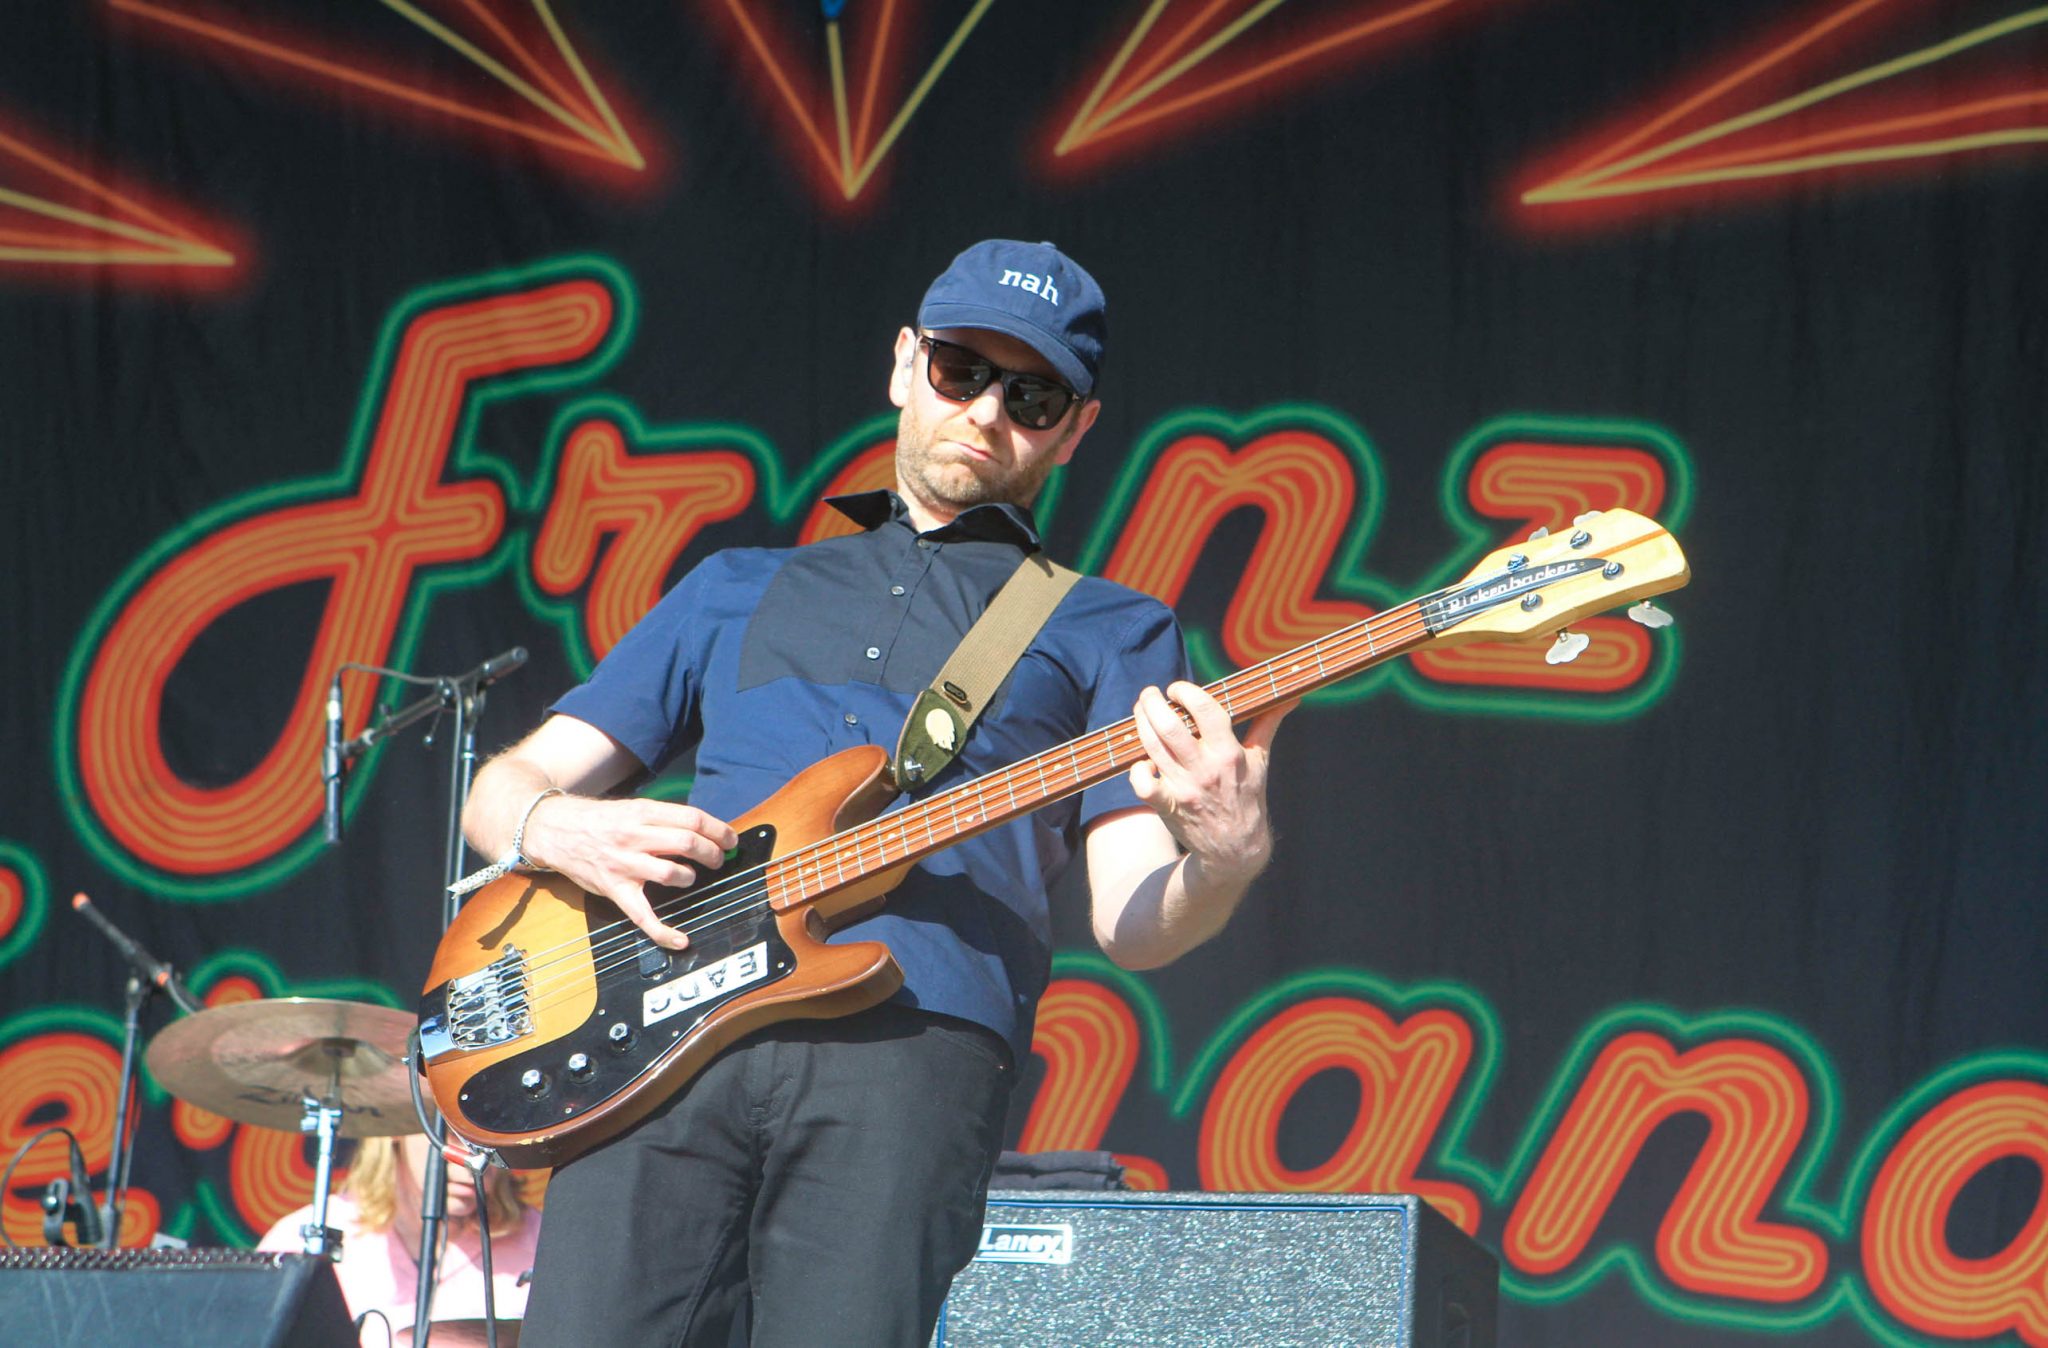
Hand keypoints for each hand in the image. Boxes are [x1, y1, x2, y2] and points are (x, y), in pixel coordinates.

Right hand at [522, 795, 739, 949]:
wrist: (554, 829)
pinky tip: (680, 940)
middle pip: (688, 843)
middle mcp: (635, 836)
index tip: (730, 838)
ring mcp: (624, 864)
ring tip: (690, 877)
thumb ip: (662, 819)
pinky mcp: (614, 889)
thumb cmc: (598, 820)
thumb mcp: (631, 808)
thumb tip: (701, 831)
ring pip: (672, 873)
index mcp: (643, 812)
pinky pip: (643, 916)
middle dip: (712, 853)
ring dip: (690, 877)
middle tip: (718, 859)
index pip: (692, 818)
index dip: (718, 830)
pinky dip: (663, 931)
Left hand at [1127, 682, 1291, 884]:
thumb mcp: (1260, 761)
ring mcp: (1185, 788)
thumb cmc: (1247, 797)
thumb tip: (1289, 699)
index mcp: (1229, 754)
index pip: (1206, 711)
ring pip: (1153, 746)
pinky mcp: (1169, 806)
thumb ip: (1268, 724)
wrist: (1235, 849)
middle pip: (1170, 726)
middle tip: (1150, 694)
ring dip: (1141, 723)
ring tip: (1142, 712)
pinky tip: (1142, 760)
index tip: (1178, 689)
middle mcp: (1205, 769)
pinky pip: (1144, 785)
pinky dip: (1137, 770)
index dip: (1187, 693)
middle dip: (1153, 703)